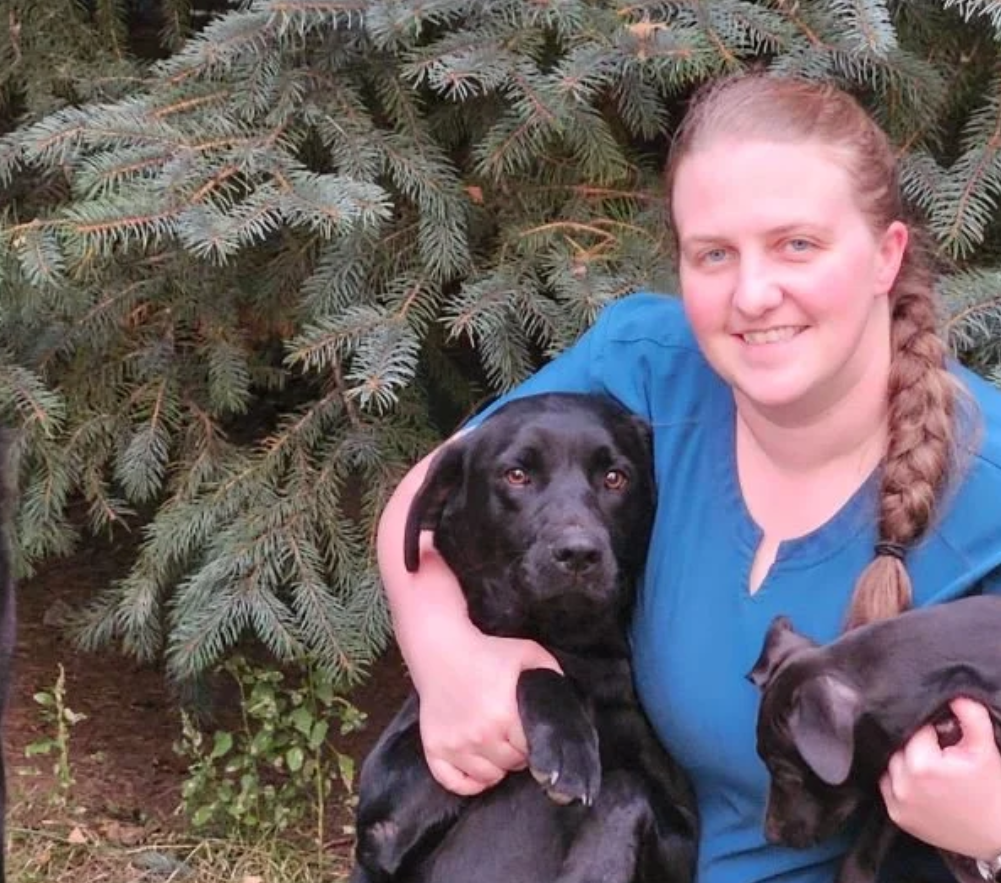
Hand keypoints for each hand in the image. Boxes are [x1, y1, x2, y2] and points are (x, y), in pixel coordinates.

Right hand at [411, 623, 561, 795]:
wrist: (441, 649)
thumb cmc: (486, 652)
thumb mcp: (527, 653)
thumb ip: (552, 673)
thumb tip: (568, 701)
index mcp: (504, 716)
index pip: (531, 751)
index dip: (536, 743)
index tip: (531, 733)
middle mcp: (479, 736)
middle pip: (511, 765)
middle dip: (517, 753)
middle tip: (513, 735)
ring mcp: (454, 745)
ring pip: (487, 777)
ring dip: (496, 766)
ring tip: (496, 746)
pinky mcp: (434, 748)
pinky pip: (454, 783)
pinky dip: (468, 782)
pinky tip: (476, 768)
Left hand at [880, 697, 1000, 859]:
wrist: (997, 836)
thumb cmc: (992, 791)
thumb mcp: (985, 749)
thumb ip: (970, 716)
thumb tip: (953, 695)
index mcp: (922, 765)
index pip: (914, 730)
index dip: (931, 731)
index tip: (945, 738)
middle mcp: (904, 785)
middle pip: (900, 747)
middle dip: (918, 746)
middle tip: (941, 755)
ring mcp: (898, 803)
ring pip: (891, 765)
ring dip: (906, 762)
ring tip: (931, 768)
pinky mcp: (897, 817)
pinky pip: (888, 787)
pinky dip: (900, 781)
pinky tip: (921, 783)